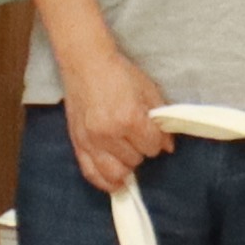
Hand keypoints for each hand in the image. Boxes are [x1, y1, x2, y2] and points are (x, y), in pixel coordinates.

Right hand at [60, 40, 168, 199]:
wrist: (85, 63)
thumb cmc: (118, 73)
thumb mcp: (147, 90)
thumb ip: (160, 118)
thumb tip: (167, 146)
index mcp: (129, 118)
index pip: (152, 147)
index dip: (156, 140)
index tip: (153, 132)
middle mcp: (109, 134)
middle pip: (136, 160)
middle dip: (141, 150)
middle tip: (138, 138)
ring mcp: (91, 141)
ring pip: (116, 173)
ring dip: (126, 165)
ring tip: (126, 153)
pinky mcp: (78, 144)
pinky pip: (92, 174)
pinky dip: (105, 181)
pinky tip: (115, 179)